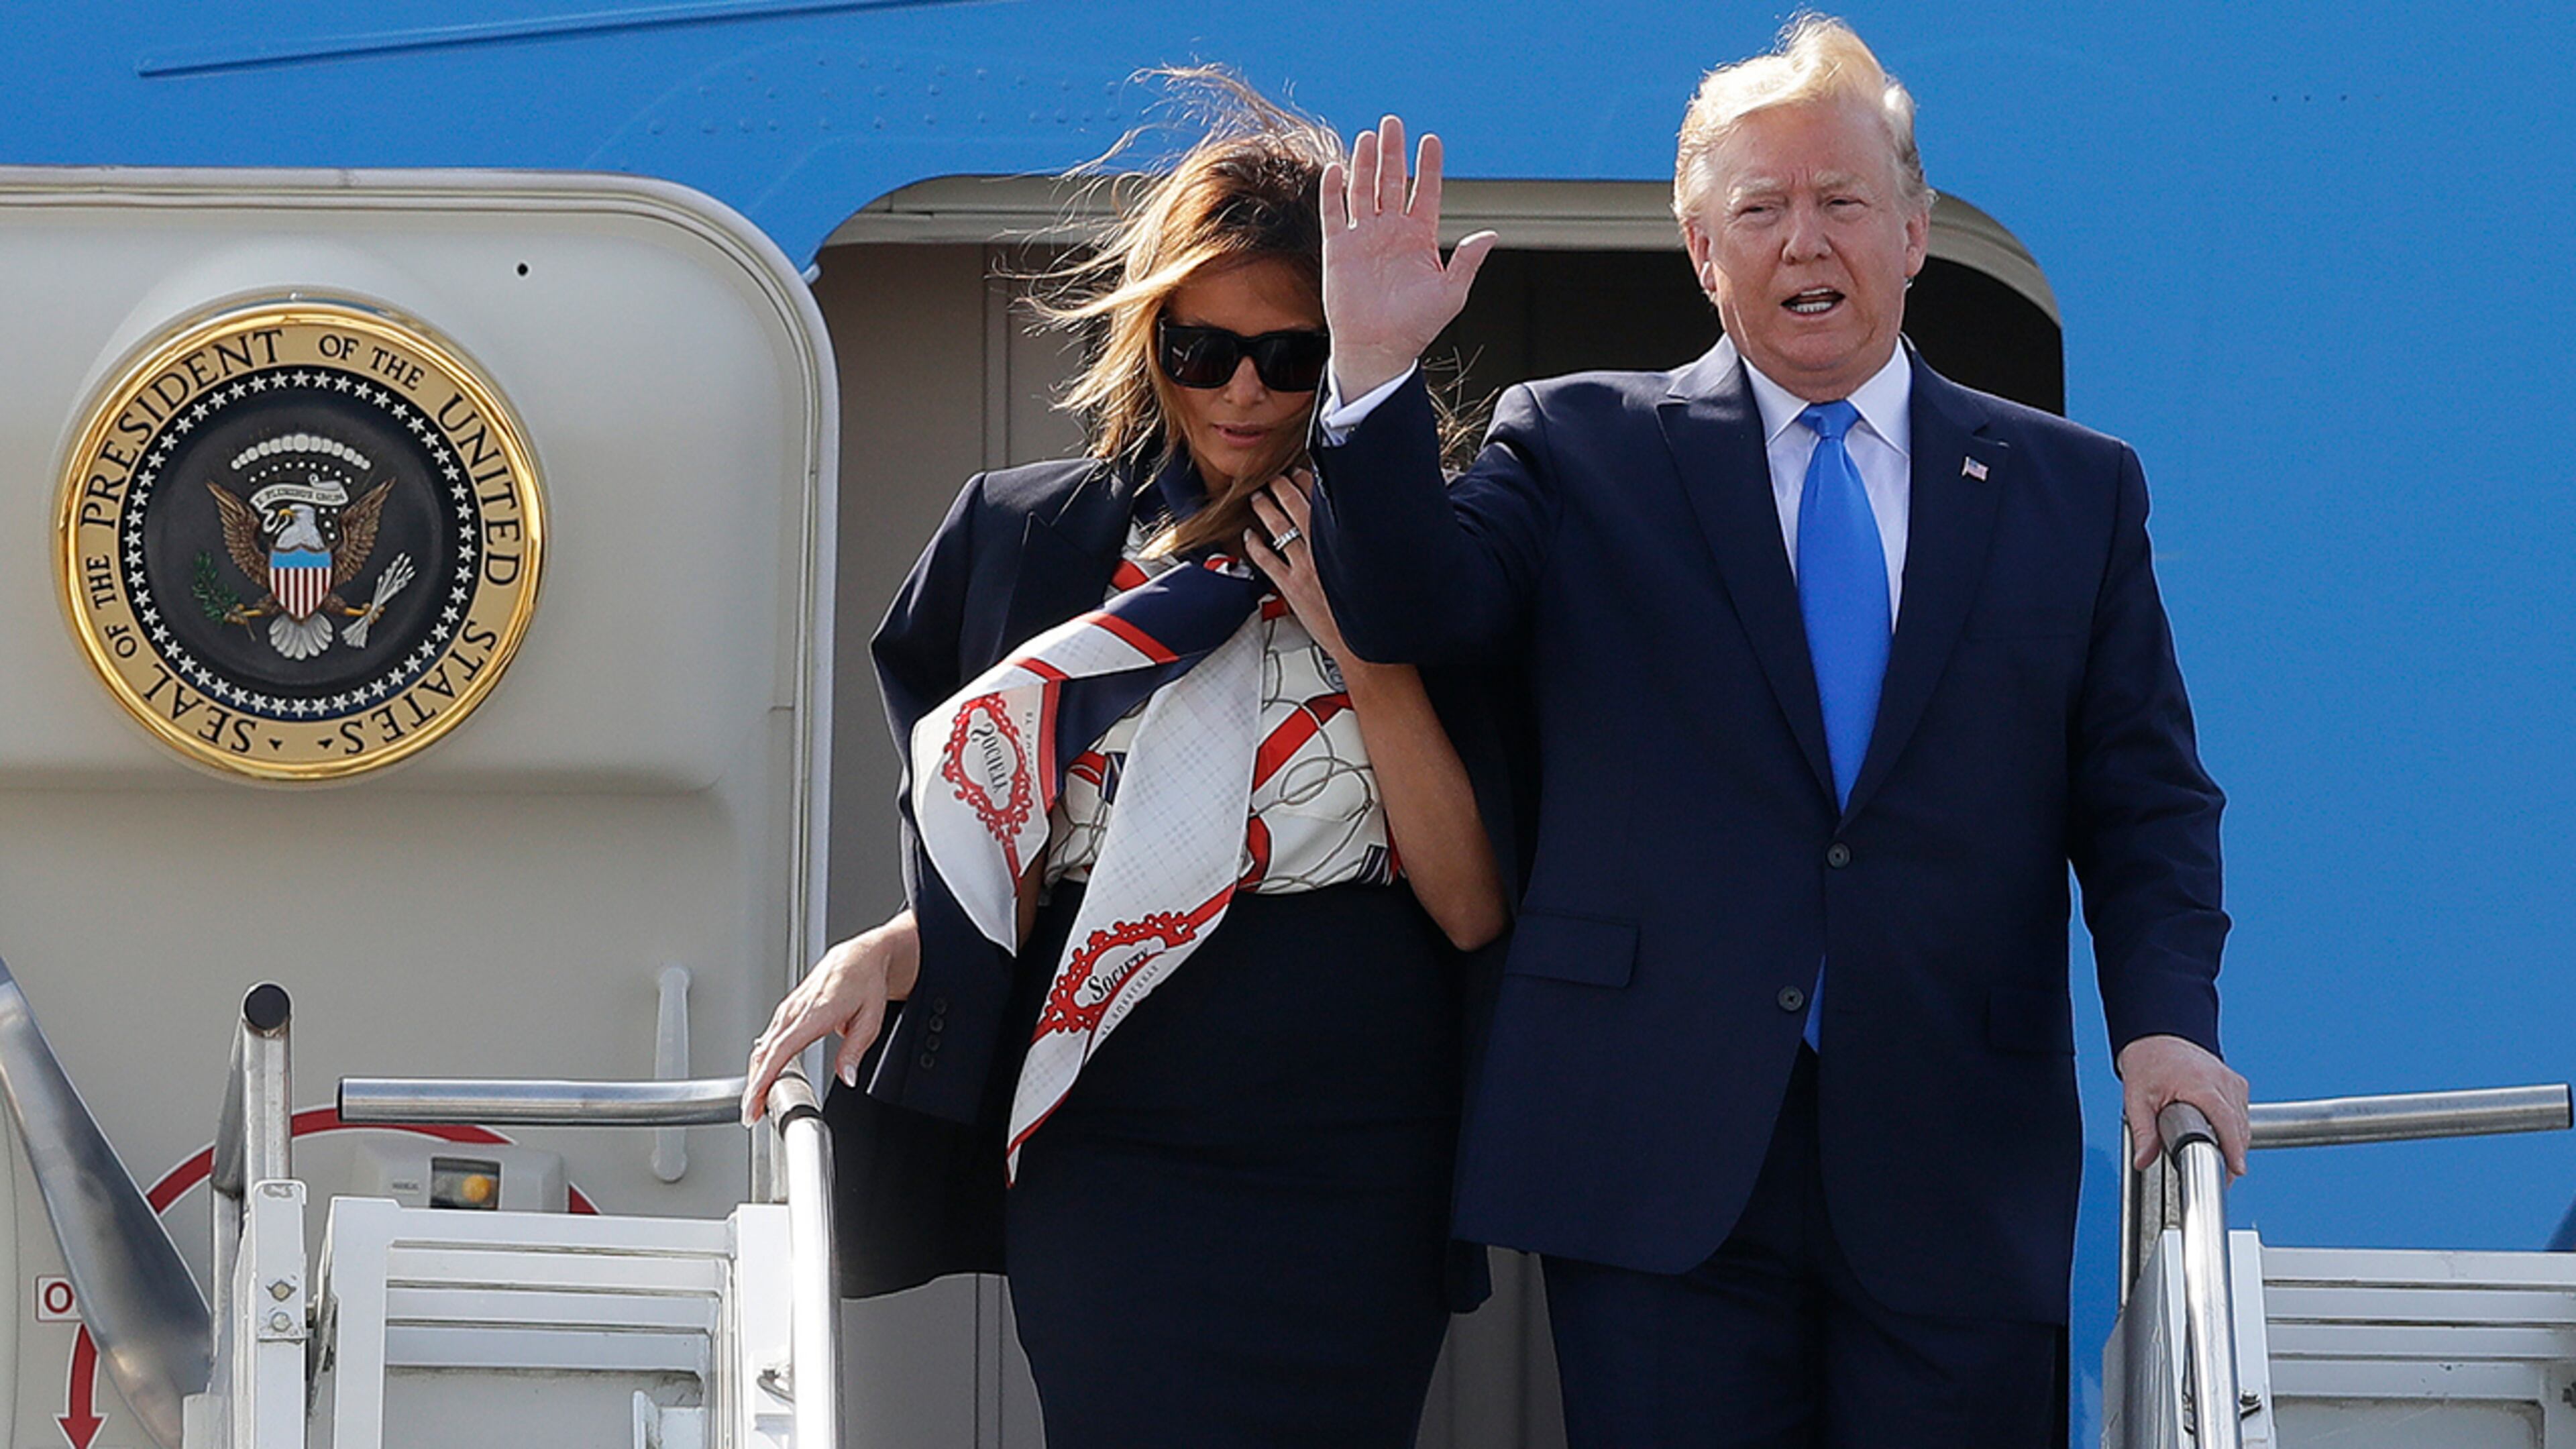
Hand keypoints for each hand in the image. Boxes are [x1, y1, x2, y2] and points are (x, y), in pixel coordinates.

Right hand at [741, 909, 920, 1123]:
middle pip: (764, 1054)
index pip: (779, 1052)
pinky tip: (763, 1076)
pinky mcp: (787, 1011)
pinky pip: (769, 1039)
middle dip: (754, 1087)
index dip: (764, 1081)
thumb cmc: (865, 983)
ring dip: (756, 1075)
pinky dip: (762, 1060)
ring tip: (756, 1103)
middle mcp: (795, 1012)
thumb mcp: (870, 1020)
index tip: (755, 1103)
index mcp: (814, 1014)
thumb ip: (854, 1052)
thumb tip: (847, 1077)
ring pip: (763, 1047)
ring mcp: (788, 1010)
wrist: (860, 957)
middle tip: (752, 1114)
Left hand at [1243, 472, 1355, 664]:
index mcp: (1345, 541)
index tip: (1301, 471)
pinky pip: (1266, 560)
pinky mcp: (1290, 587)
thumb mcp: (1369, 567)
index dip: (1309, 481)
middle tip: (1273, 476)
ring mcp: (1304, 567)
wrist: (1363, 644)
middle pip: (1296, 506)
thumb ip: (1357, 543)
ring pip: (1278, 527)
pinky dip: (1255, 545)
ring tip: (1258, 497)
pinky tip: (1249, 535)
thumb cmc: (1369, 609)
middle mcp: (1322, 549)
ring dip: (1265, 508)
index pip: (1323, 500)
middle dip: (1282, 486)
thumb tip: (1354, 525)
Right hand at [1321, 115, 1497, 398]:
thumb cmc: (1416, 326)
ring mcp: (1363, 237)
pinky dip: (1334, 190)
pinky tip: (1338, 168)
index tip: (1431, 140)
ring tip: (1369, 135)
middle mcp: (1391, 231)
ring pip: (1363, 190)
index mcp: (1419, 237)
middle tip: (1393, 122)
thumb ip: (1467, 261)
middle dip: (1392, 152)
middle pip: (1391, 181)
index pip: (1425, 192)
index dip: (1428, 166)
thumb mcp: (1451, 293)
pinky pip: (1333, 213)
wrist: (1378, 348)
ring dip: (1365, 162)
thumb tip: (1491, 234)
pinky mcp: (1338, 248)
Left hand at [2118, 1033, 2251, 1176]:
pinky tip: (2222, 1138)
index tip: (2235, 1172)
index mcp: (2202, 1086)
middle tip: (2220, 1177)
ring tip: (2220, 1161)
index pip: (2227, 1124)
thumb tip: (2142, 1161)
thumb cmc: (2148, 1062)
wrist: (2156, 1036)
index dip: (2233, 1151)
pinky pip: (2242, 1112)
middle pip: (2238, 1128)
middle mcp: (2223, 1082)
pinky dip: (2235, 1127)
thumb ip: (2143, 1132)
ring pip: (2243, 1122)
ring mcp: (2232, 1082)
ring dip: (2235, 1142)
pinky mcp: (2236, 1084)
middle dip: (2232, 1154)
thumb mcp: (2137, 1099)